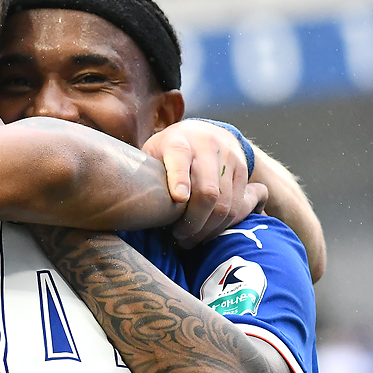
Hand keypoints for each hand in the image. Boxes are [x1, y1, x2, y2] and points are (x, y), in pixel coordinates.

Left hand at [143, 121, 265, 246]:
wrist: (205, 132)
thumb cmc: (168, 151)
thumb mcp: (153, 153)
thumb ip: (147, 173)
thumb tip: (129, 205)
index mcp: (178, 142)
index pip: (179, 159)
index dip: (180, 180)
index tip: (178, 199)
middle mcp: (207, 147)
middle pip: (207, 191)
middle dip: (193, 222)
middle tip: (178, 237)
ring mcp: (229, 158)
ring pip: (224, 203)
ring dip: (207, 228)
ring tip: (190, 239)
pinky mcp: (243, 170)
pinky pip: (237, 205)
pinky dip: (222, 225)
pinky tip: (207, 232)